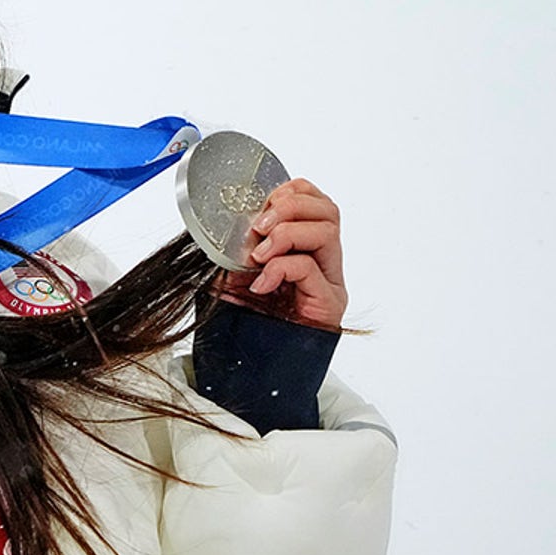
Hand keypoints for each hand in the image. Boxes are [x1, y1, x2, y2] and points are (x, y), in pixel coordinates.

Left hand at [216, 178, 346, 329]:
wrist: (252, 362)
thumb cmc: (246, 318)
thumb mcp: (234, 272)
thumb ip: (237, 245)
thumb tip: (225, 219)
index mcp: (305, 247)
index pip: (314, 200)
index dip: (290, 192)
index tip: (261, 205)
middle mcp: (324, 262)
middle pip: (327, 210)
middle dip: (290, 207)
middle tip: (260, 226)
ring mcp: (329, 282)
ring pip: (327, 231)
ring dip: (287, 233)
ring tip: (260, 254)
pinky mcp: (328, 303)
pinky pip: (310, 267)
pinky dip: (280, 267)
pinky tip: (261, 283)